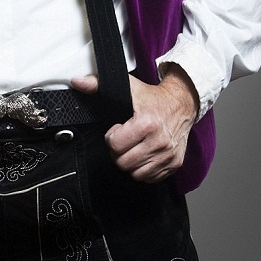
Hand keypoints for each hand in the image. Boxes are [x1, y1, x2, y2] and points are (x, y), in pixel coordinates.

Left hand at [71, 64, 197, 182]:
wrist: (182, 103)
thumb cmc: (153, 98)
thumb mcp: (128, 86)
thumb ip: (98, 84)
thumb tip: (77, 82)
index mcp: (146, 123)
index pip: (115, 145)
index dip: (112, 137)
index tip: (117, 130)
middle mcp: (159, 141)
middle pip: (123, 162)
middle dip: (119, 151)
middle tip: (124, 139)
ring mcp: (168, 155)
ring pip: (135, 173)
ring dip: (131, 162)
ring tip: (134, 146)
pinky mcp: (174, 164)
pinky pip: (150, 178)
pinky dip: (144, 169)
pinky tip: (144, 153)